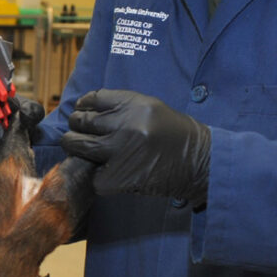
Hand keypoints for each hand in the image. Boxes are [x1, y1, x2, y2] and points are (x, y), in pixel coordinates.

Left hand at [60, 89, 210, 205]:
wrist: (201, 163)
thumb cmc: (176, 135)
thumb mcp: (152, 109)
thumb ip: (122, 108)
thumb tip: (86, 110)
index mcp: (136, 104)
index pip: (94, 99)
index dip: (83, 105)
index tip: (81, 110)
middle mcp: (127, 124)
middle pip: (83, 121)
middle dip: (76, 127)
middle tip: (76, 132)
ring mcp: (122, 151)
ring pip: (80, 147)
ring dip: (76, 149)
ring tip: (80, 149)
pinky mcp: (121, 177)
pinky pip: (95, 177)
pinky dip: (98, 178)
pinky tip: (108, 174)